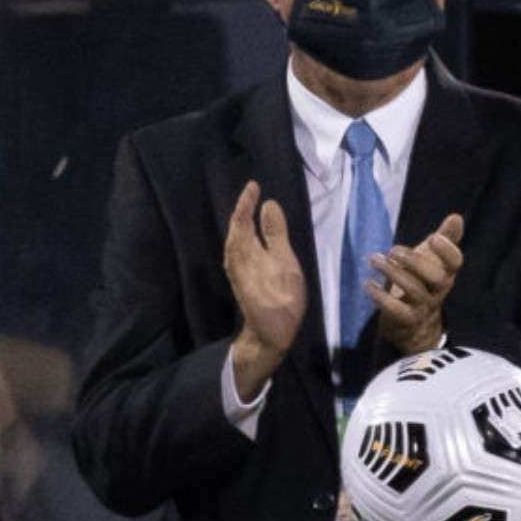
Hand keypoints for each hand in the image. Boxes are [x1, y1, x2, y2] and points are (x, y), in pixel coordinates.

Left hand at [225, 180, 305, 399]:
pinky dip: (244, 236)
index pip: (242, 219)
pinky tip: (249, 235)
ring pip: (236, 238)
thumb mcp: (284, 265)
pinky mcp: (241, 277)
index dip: (247, 202)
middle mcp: (236, 257)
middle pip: (237, 228)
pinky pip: (239, 248)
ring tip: (250, 206)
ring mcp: (237, 268)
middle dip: (243, 209)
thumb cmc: (281, 302)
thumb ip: (276, 234)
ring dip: (242, 221)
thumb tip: (268, 204)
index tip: (254, 185)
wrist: (269, 335)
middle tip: (252, 191)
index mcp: (245, 251)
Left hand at [366, 213, 463, 355]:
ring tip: (374, 259)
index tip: (432, 237)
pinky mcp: (406, 319)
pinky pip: (396, 310)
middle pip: (436, 277)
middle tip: (393, 250)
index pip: (455, 262)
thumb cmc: (422, 282)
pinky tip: (368, 283)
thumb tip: (457, 216)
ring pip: (414, 290)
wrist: (413, 323)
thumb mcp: (431, 258)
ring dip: (392, 272)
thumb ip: (444, 238)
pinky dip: (380, 296)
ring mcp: (423, 306)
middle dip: (415, 261)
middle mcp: (438, 290)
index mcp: (446, 272)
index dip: (447, 250)